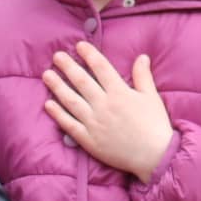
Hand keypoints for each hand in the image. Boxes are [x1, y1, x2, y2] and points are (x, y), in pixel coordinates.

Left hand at [42, 45, 174, 181]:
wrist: (153, 155)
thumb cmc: (154, 125)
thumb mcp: (151, 97)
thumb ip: (143, 76)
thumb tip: (141, 56)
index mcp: (120, 93)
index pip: (101, 68)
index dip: (89, 55)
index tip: (79, 45)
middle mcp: (104, 105)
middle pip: (82, 81)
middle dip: (68, 67)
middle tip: (56, 56)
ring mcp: (93, 122)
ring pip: (71, 100)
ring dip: (57, 86)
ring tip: (46, 75)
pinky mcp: (87, 139)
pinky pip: (68, 124)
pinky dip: (57, 113)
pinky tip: (47, 104)